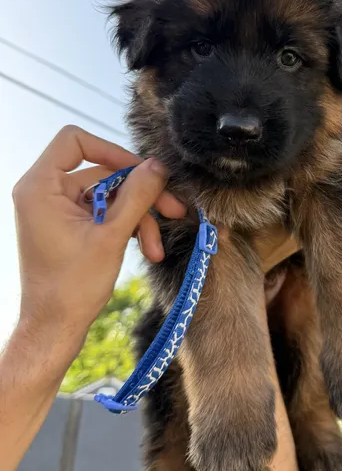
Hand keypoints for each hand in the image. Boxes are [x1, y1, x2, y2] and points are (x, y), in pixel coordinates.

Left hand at [12, 125, 185, 348]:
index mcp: (40, 187)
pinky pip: (104, 214)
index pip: (75, 141)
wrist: (55, 329)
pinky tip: (148, 249)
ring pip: (109, 197)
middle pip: (102, 173)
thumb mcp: (111, 237)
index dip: (111, 150)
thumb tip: (158, 165)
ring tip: (157, 246)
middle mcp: (44, 193)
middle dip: (139, 194)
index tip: (141, 171)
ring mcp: (57, 210)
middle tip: (173, 208)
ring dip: (138, 218)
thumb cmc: (72, 287)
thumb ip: (137, 195)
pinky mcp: (69, 226)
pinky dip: (127, 227)